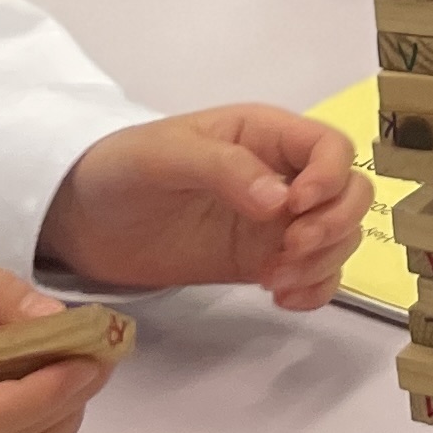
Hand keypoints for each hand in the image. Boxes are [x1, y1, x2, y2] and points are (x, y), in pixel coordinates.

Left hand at [37, 105, 362, 309]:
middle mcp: (282, 175)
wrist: (81, 220)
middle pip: (351, 193)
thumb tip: (280, 202)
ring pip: (341, 236)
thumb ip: (224, 168)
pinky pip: (316, 274)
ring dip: (324, 262)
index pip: (332, 147)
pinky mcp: (262, 260)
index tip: (296, 209)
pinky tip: (282, 298)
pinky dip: (315, 289)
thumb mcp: (165, 155)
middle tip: (288, 253)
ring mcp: (276, 222)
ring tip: (274, 282)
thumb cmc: (120, 168)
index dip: (331, 178)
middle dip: (334, 226)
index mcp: (265, 134)